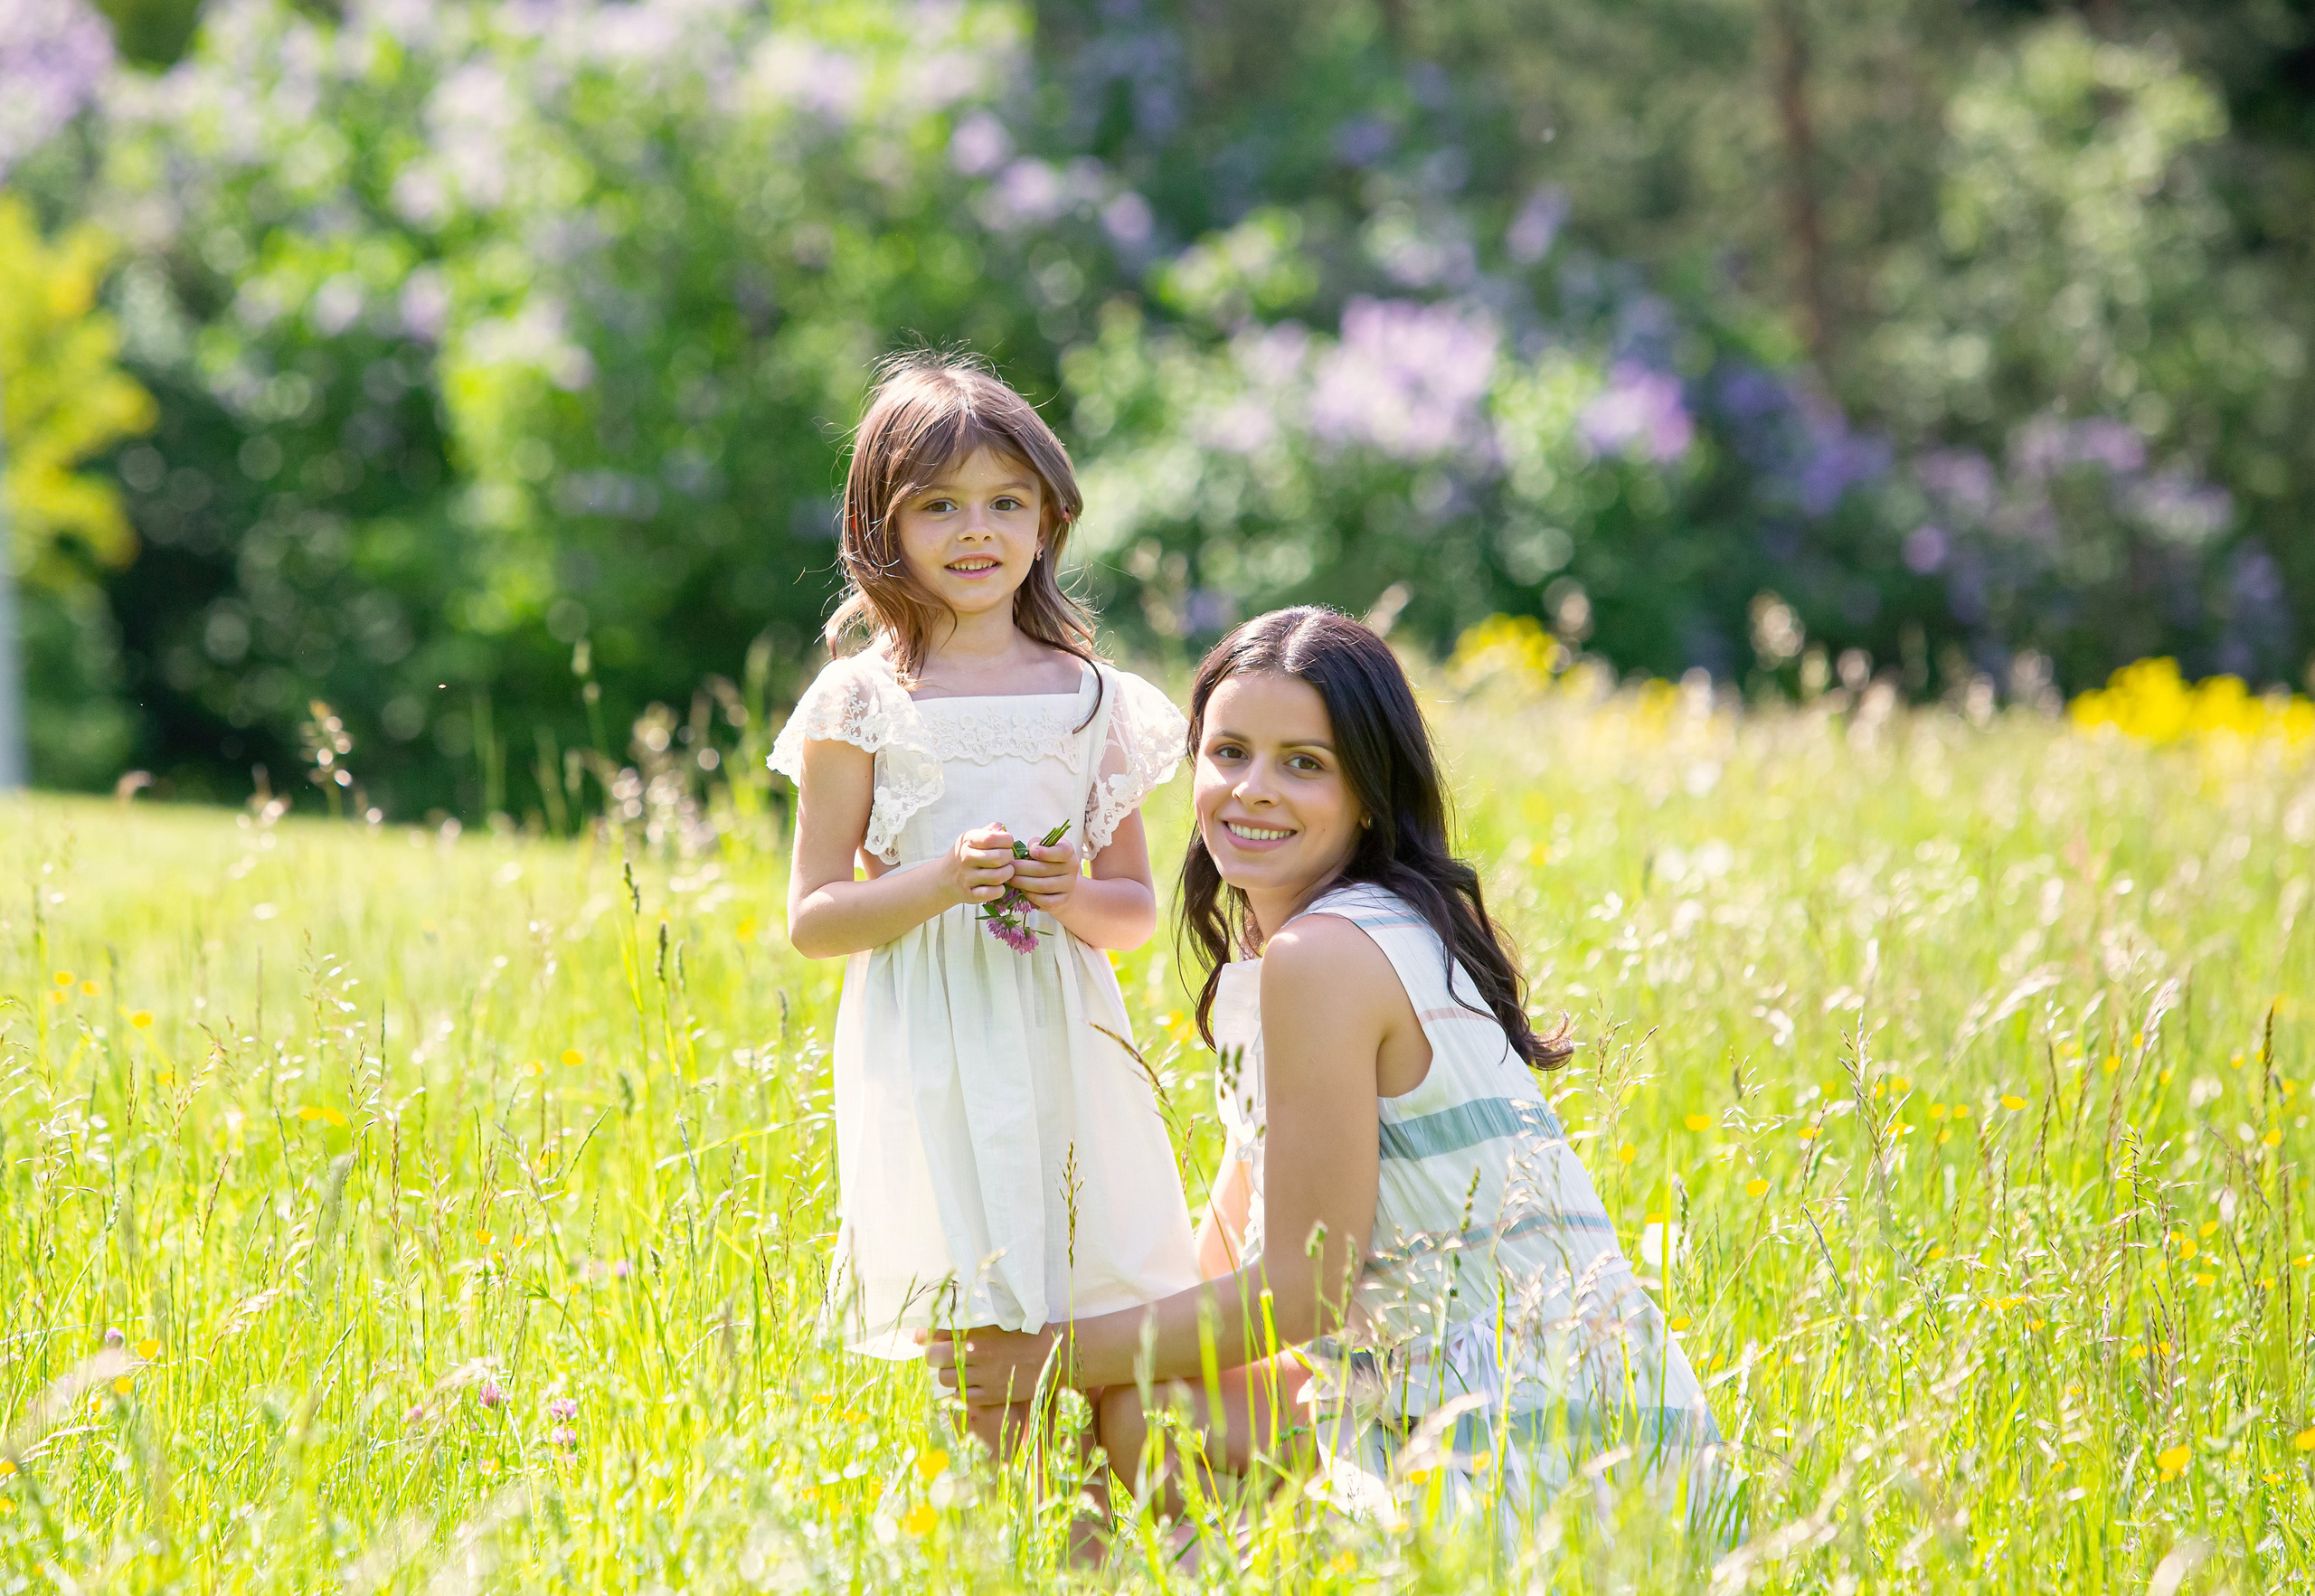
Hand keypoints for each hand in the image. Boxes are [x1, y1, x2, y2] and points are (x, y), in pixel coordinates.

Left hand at [918, 1324, 1071, 1403]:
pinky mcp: (991, 1394)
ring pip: (945, 1379)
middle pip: (934, 1358)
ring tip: (959, 1367)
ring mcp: (984, 1375)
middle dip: (933, 1355)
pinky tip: (971, 1382)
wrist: (1053, 1354)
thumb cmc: (1024, 1332)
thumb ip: (966, 1323)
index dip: (924, 1335)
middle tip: (941, 1354)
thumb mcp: (997, 1320)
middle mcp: (978, 1353)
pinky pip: (962, 1396)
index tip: (921, 1335)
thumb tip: (930, 1327)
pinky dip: (961, 1390)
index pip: (937, 1332)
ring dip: (947, 1373)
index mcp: (979, 1330)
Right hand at [939, 824, 1017, 910]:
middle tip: (1007, 859)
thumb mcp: (972, 838)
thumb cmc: (966, 855)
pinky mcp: (969, 894)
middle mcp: (965, 858)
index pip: (992, 838)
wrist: (943, 879)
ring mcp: (966, 878)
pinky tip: (998, 885)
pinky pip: (993, 893)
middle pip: (999, 858)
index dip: (1007, 840)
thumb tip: (1003, 831)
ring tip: (1005, 871)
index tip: (1007, 844)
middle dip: (1009, 857)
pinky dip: (1000, 890)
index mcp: (968, 841)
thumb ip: (990, 831)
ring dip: (1008, 873)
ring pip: (999, 876)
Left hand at [1006, 835, 1081, 916]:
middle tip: (1009, 868)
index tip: (1031, 852)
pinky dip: (1031, 896)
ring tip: (1011, 880)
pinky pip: (1045, 901)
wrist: (1062, 884)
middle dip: (1023, 868)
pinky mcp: (1062, 901)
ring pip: (1043, 886)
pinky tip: (1022, 891)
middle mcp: (1072, 869)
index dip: (1047, 852)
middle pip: (1045, 869)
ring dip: (1023, 883)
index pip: (1062, 851)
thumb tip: (1027, 850)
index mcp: (1068, 852)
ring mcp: (1068, 886)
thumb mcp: (1044, 848)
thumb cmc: (1047, 861)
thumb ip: (1036, 844)